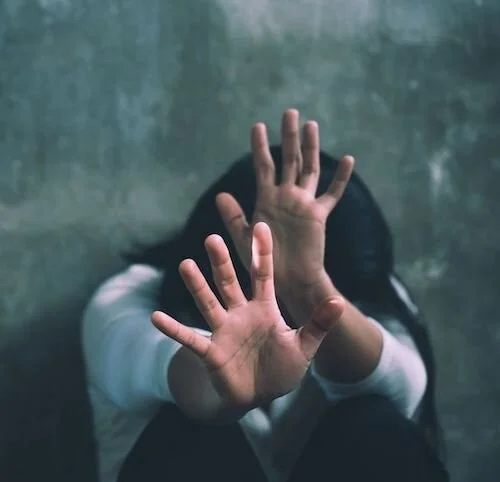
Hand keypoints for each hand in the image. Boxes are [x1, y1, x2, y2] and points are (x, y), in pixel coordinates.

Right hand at [152, 222, 343, 410]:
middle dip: (222, 261)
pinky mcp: (211, 351)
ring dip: (196, 285)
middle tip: (213, 237)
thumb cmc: (282, 367)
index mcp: (264, 308)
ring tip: (185, 264)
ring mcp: (224, 330)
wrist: (261, 395)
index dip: (262, 253)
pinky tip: (156, 317)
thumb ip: (318, 324)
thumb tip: (338, 300)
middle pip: (229, 282)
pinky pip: (190, 338)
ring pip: (208, 302)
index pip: (263, 275)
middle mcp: (241, 313)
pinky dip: (174, 329)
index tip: (261, 226)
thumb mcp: (304, 346)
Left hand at [216, 109, 353, 290]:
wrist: (286, 280)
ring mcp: (303, 203)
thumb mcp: (243, 238)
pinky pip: (332, 193)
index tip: (258, 125)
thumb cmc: (263, 262)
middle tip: (289, 112)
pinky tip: (348, 159)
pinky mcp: (318, 215)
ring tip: (311, 125)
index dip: (260, 146)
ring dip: (310, 148)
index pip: (263, 166)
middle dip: (289, 137)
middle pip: (288, 159)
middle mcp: (286, 196)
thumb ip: (234, 217)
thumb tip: (220, 194)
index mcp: (266, 199)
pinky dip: (340, 178)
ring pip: (308, 169)